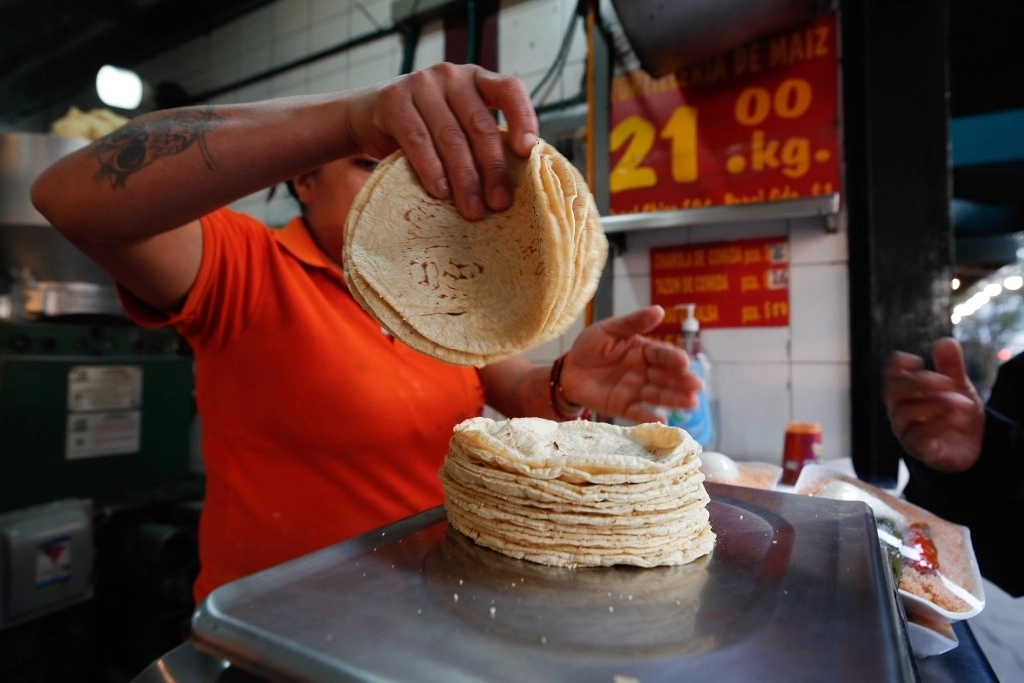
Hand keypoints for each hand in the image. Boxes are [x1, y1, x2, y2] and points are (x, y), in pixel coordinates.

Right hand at [344, 62, 538, 220]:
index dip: (523, 118)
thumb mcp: (457, 124)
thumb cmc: (425, 128)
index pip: (509, 90)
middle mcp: (452, 76)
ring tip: (472, 209)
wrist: (369, 117)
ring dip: (464, 178)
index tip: (527, 152)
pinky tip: (441, 192)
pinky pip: (418, 140)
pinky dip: (431, 169)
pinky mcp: (394, 100)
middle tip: (499, 204)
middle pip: (480, 125)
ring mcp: (422, 84)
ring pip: (450, 136)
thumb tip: (510, 187)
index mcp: (477, 79)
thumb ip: (481, 140)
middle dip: (492, 168)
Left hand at [559, 305, 703, 423]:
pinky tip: (663, 420)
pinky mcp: (622, 406)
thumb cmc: (590, 346)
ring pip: (657, 395)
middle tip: (696, 386)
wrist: (568, 369)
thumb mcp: (610, 329)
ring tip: (691, 402)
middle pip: (665, 377)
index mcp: (644, 351)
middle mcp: (644, 372)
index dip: (673, 359)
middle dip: (681, 381)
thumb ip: (633, 323)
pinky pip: (637, 412)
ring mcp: (634, 390)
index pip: (662, 355)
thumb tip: (659, 310)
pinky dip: (650, 417)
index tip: (685, 362)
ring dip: (674, 399)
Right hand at [882, 337, 984, 471]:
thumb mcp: (958, 387)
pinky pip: (920, 436)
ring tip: (961, 404)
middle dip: (919, 382)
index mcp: (906, 391)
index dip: (900, 364)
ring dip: (936, 404)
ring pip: (906, 412)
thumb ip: (951, 366)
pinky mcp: (918, 449)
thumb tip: (945, 341)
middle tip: (947, 382)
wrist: (972, 448)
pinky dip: (939, 424)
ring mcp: (905, 430)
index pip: (890, 373)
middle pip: (892, 391)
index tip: (919, 362)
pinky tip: (956, 420)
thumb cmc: (956, 414)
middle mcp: (899, 409)